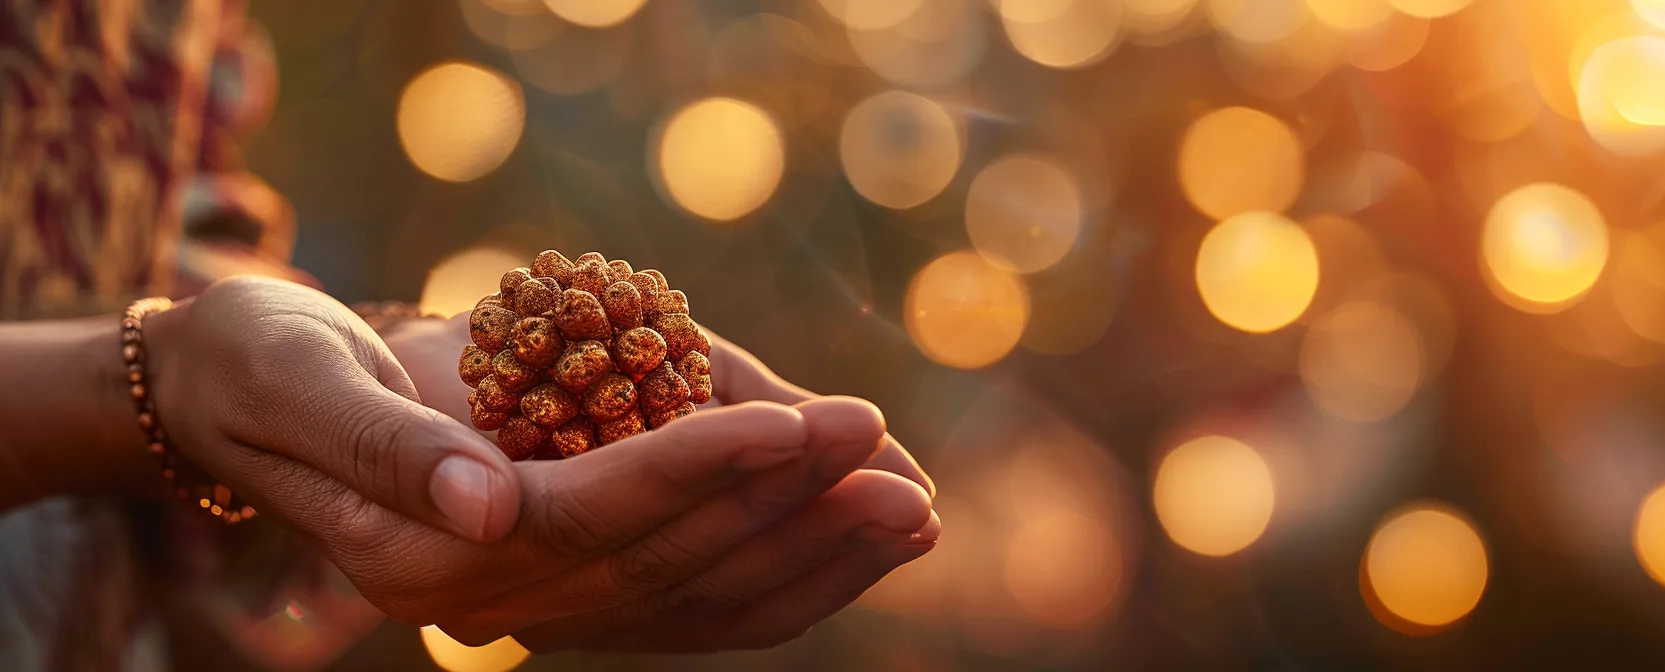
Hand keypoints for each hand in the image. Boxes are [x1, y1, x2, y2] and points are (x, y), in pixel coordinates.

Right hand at [153, 276, 936, 649]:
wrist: (255, 400)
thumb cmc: (270, 364)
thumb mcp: (298, 379)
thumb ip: (389, 445)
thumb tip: (490, 506)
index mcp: (426, 549)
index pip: (594, 513)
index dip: (706, 467)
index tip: (810, 422)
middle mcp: (492, 597)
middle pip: (669, 566)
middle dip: (791, 513)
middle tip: (900, 467)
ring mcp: (540, 605)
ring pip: (700, 599)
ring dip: (813, 556)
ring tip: (913, 510)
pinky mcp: (579, 589)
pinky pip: (698, 602)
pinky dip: (788, 573)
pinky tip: (864, 537)